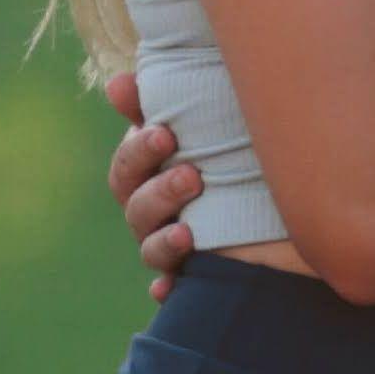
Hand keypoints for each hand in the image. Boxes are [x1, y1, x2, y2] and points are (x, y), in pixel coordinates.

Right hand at [103, 70, 202, 300]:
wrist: (257, 194)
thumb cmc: (215, 147)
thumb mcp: (192, 123)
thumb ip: (157, 103)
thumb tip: (116, 83)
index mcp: (144, 175)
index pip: (126, 167)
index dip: (139, 151)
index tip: (166, 132)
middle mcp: (148, 214)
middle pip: (137, 208)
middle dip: (160, 192)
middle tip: (192, 176)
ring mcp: (167, 247)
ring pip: (151, 251)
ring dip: (165, 242)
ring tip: (189, 232)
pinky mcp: (190, 276)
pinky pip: (172, 290)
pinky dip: (169, 290)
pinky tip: (170, 289)